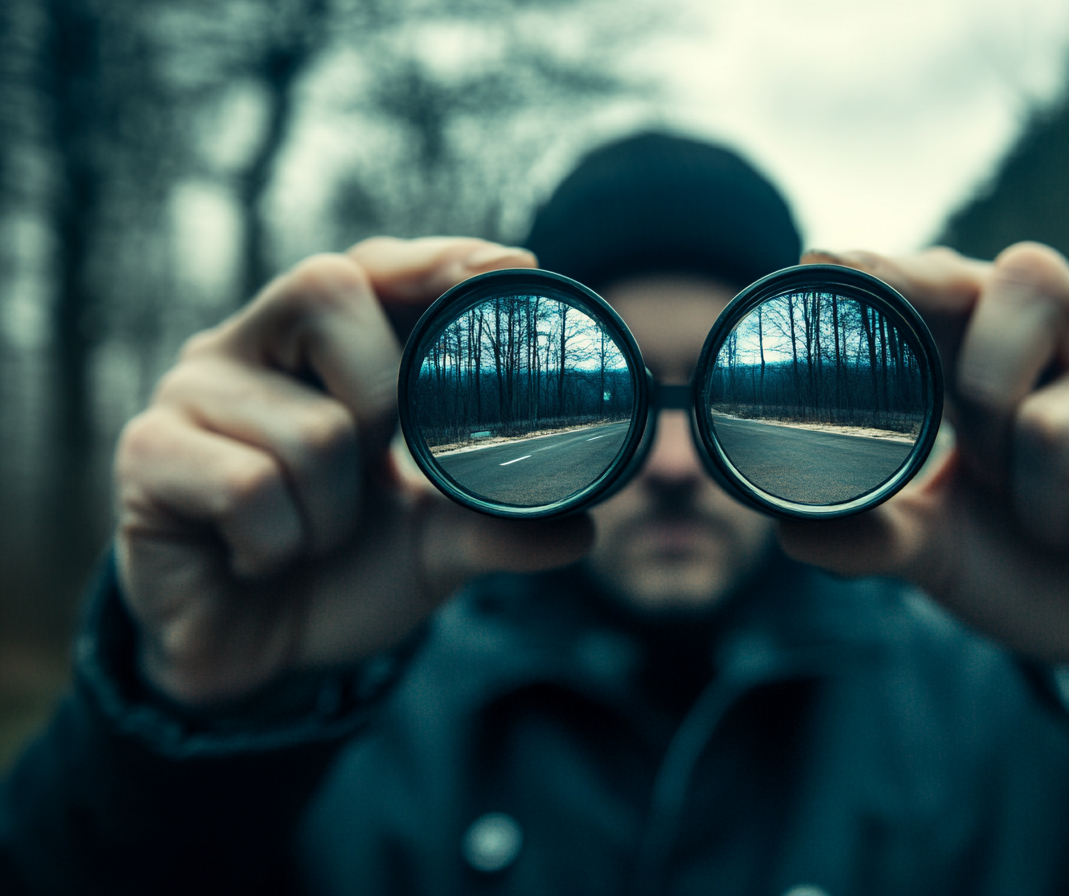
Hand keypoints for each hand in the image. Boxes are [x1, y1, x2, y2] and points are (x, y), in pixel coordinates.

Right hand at [114, 238, 592, 705]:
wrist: (259, 654)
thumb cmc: (344, 569)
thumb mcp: (437, 545)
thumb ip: (502, 525)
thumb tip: (583, 525)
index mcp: (318, 345)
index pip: (374, 267)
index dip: (437, 260)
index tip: (513, 265)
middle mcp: (249, 347)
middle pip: (325, 287)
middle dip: (386, 395)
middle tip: (382, 465)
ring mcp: (189, 394)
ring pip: (311, 426)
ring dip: (338, 514)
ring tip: (314, 537)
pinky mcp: (146, 456)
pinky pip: (248, 488)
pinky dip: (282, 544)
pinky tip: (263, 557)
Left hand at [780, 243, 1068, 725]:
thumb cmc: (1035, 565)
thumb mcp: (941, 549)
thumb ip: (870, 532)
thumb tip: (789, 528)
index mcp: (998, 345)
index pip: (945, 278)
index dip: (893, 268)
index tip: (823, 260)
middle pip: (1018, 286)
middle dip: (984, 407)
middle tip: (998, 473)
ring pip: (1056, 419)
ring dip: (1045, 508)